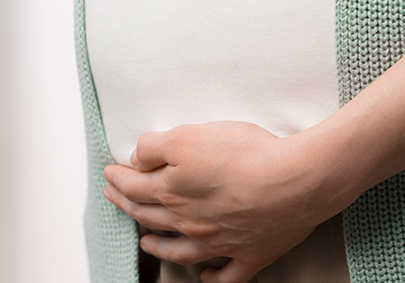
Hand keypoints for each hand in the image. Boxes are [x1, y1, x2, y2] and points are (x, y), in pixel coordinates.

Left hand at [102, 121, 338, 282]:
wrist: (295, 181)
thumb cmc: (246, 155)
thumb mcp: (188, 136)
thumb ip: (154, 147)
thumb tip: (136, 161)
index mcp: (173, 192)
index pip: (134, 185)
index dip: (118, 177)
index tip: (109, 172)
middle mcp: (190, 223)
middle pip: (150, 216)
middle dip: (128, 205)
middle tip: (116, 197)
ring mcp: (219, 244)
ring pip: (179, 250)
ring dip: (157, 245)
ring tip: (145, 241)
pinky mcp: (250, 254)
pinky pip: (226, 276)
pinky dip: (212, 279)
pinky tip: (205, 277)